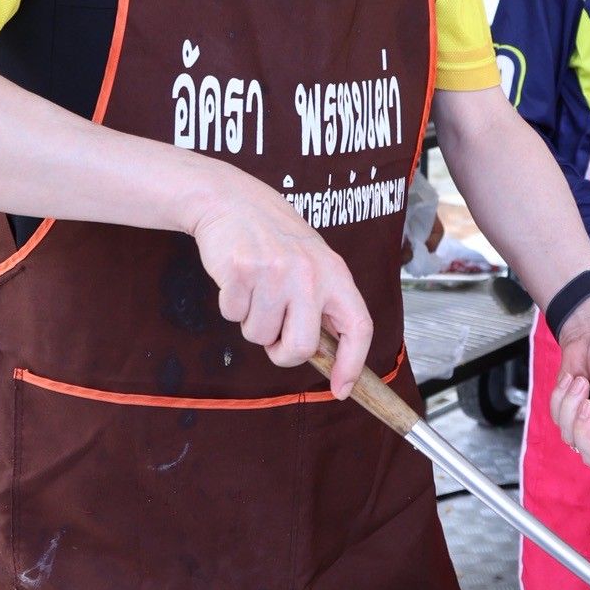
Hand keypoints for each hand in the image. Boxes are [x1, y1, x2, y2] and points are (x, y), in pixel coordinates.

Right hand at [188, 176, 371, 398]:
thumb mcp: (314, 263)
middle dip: (282, 352)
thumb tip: (330, 358)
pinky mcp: (241, 272)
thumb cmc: (275, 237)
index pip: (358, 327)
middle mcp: (310, 274)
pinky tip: (238, 279)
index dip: (352, 364)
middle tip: (273, 335)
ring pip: (260, 336)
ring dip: (252, 322)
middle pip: (301, 347)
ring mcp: (275, 273)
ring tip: (255, 289)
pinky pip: (233, 316)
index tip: (341, 389)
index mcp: (335, 274)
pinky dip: (231, 306)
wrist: (233, 200)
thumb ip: (323, 305)